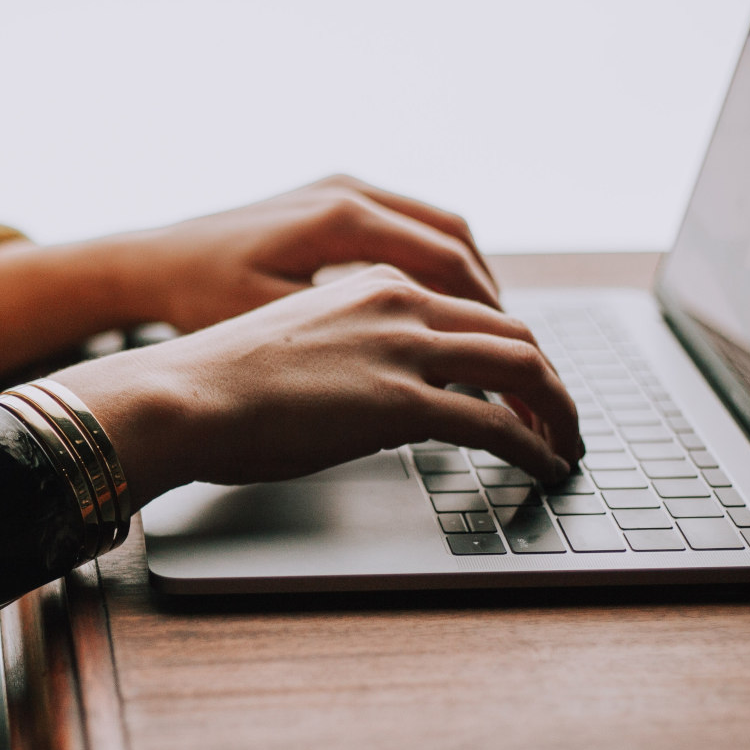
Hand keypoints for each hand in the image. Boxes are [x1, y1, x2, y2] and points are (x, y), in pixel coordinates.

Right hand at [51, 265, 580, 504]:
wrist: (182, 395)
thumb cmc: (221, 381)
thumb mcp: (302, 344)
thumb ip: (356, 353)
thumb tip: (385, 397)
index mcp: (375, 283)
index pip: (472, 309)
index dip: (511, 350)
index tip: (524, 384)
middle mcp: (400, 302)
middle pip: (513, 332)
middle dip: (549, 380)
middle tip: (562, 418)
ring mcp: (404, 349)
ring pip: (523, 367)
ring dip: (558, 410)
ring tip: (567, 445)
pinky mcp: (402, 402)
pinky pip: (498, 424)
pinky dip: (535, 446)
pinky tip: (545, 467)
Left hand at [121, 174, 500, 330]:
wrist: (152, 262)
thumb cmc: (201, 299)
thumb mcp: (278, 326)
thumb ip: (354, 340)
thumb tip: (429, 371)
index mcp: (341, 219)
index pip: (447, 262)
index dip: (488, 314)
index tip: (510, 355)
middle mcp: (348, 191)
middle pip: (453, 239)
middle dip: (489, 296)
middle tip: (514, 348)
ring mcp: (340, 188)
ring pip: (436, 227)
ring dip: (467, 277)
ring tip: (486, 330)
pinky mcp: (330, 197)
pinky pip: (406, 224)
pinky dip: (435, 262)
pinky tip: (438, 305)